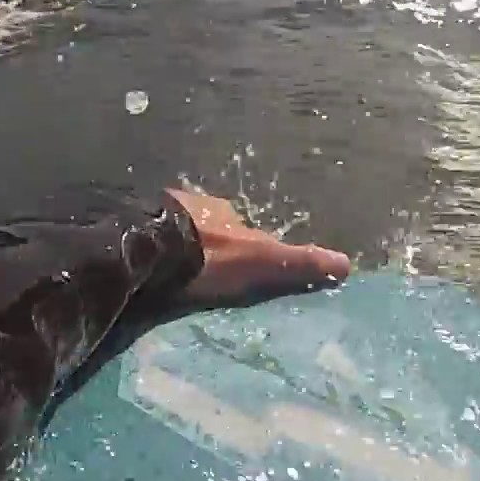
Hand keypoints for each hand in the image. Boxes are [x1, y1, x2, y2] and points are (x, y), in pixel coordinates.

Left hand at [165, 188, 351, 312]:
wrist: (148, 246)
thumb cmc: (207, 257)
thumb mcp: (258, 262)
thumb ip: (296, 263)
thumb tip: (346, 264)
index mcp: (225, 213)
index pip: (245, 232)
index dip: (248, 251)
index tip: (242, 272)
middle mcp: (194, 205)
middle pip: (209, 229)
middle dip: (210, 248)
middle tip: (204, 276)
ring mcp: (159, 212)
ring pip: (178, 231)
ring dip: (179, 248)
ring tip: (172, 274)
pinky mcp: (133, 224)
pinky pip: (150, 237)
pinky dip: (153, 250)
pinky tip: (147, 267)